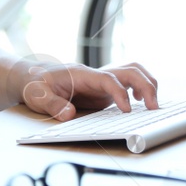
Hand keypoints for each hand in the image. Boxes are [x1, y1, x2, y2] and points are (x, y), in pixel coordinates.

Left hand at [16, 58, 158, 121]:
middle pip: (128, 70)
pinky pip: (128, 83)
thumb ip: (52, 104)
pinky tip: (142, 104)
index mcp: (81, 74)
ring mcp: (102, 81)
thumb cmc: (35, 85)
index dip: (120, 92)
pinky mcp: (104, 90)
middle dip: (145, 86)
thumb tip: (69, 115)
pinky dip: (141, 89)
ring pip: (132, 72)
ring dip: (147, 84)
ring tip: (153, 105)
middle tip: (153, 108)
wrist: (32, 78)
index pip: (108, 78)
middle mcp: (96, 75)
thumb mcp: (37, 95)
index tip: (127, 110)